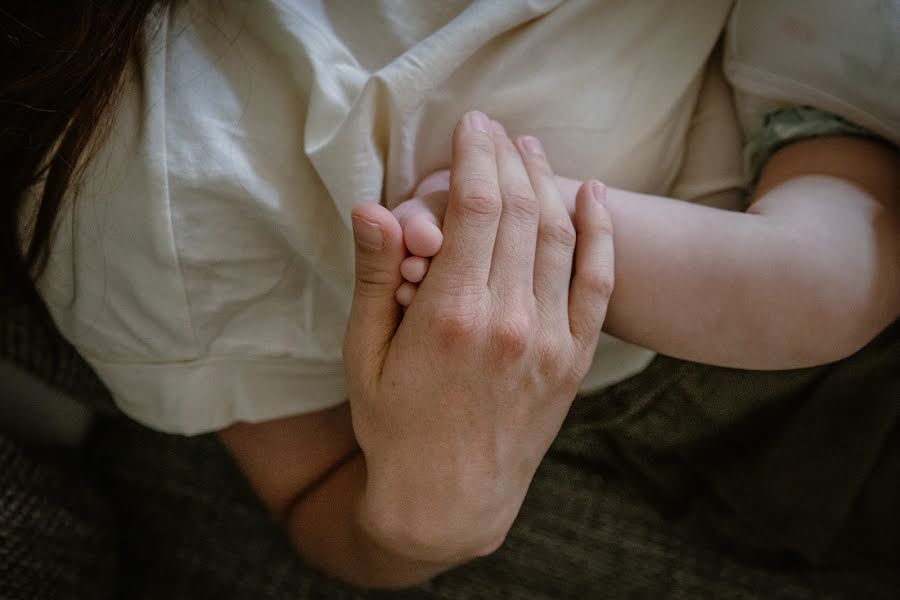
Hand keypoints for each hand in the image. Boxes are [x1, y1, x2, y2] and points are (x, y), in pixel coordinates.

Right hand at [343, 111, 614, 561]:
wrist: (448, 502)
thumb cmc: (393, 427)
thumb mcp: (364, 355)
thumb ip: (374, 277)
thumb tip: (373, 207)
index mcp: (449, 314)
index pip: (473, 205)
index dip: (474, 154)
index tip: (471, 124)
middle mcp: (507, 320)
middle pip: (517, 210)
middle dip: (505, 157)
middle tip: (493, 128)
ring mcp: (548, 340)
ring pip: (557, 236)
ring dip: (546, 183)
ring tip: (530, 149)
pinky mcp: (572, 360)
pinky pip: (598, 283)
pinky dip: (601, 235)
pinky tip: (594, 197)